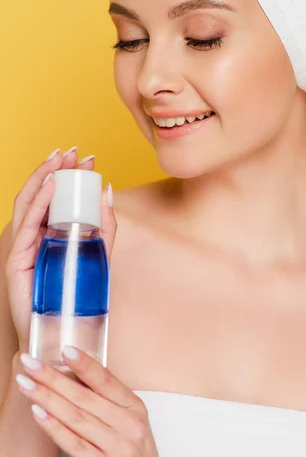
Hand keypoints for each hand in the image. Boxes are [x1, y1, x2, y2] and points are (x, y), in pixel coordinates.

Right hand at [5, 147, 115, 351]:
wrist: (59, 332)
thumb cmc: (76, 295)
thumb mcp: (98, 254)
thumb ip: (104, 226)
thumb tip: (108, 191)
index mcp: (50, 233)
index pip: (56, 197)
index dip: (69, 175)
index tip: (87, 160)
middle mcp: (35, 235)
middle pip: (41, 195)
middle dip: (56, 169)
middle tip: (74, 153)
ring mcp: (24, 245)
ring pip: (29, 203)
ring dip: (44, 178)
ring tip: (61, 160)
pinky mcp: (17, 259)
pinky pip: (26, 225)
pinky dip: (37, 202)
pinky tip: (50, 186)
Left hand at [15, 345, 158, 456]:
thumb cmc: (134, 448)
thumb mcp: (131, 419)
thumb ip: (110, 399)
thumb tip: (79, 371)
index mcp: (135, 407)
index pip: (106, 381)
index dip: (86, 365)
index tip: (66, 349)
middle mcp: (128, 425)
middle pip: (84, 397)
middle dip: (53, 378)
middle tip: (30, 364)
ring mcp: (116, 447)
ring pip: (76, 418)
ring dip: (47, 399)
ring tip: (27, 384)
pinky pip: (74, 444)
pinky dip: (54, 428)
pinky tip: (39, 413)